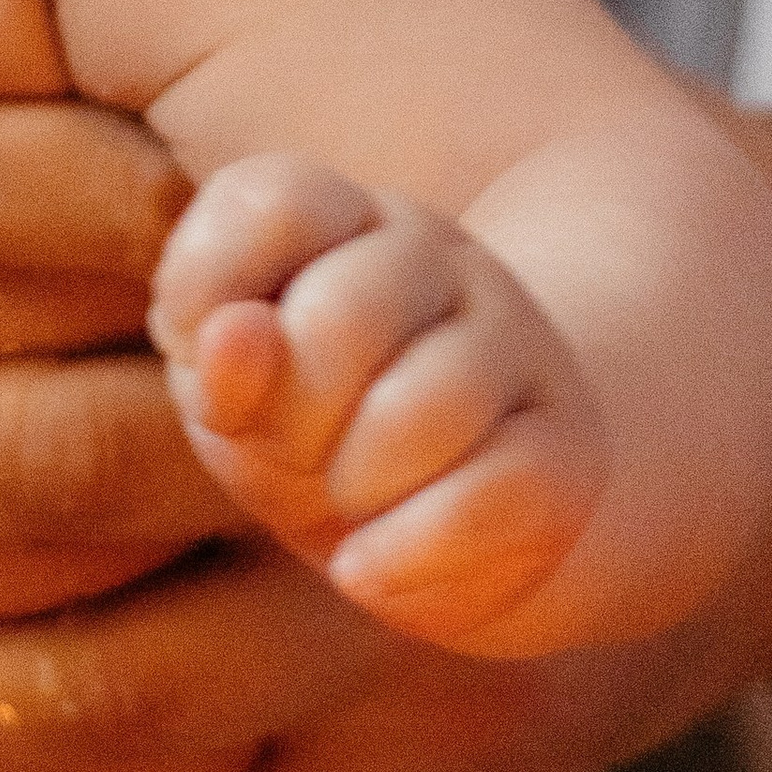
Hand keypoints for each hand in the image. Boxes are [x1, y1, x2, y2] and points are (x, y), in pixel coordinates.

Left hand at [148, 155, 603, 650]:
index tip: (205, 353)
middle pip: (342, 317)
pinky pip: (490, 496)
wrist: (441, 516)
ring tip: (347, 501)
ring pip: (423, 408)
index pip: (276, 202)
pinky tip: (367, 569)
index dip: (210, 289)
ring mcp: (514, 340)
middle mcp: (435, 254)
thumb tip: (233, 337)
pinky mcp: (566, 447)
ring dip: (353, 483)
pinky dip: (403, 554)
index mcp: (339, 215)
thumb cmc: (307, 428)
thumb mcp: (234, 395)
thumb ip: (217, 363)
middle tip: (292, 451)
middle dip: (287, 416)